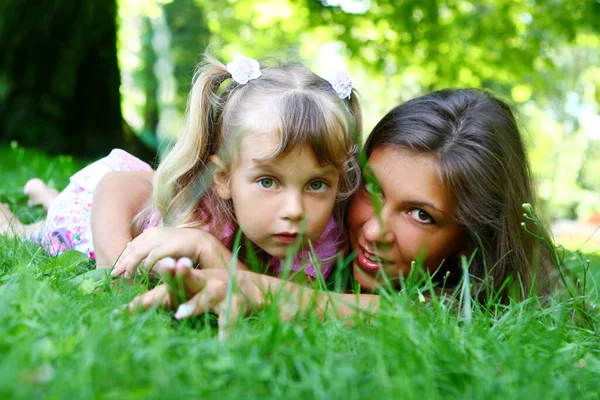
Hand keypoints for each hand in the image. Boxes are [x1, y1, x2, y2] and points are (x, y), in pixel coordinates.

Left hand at [111, 227, 212, 278]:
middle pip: (132, 249)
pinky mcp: (167, 246)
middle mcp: (153, 234)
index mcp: (151, 232)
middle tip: (114, 274)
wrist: (200, 242)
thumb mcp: (163, 244)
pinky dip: (145, 266)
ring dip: (130, 266)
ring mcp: (160, 239)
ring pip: (138, 253)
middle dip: (122, 263)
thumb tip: (133, 252)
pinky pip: (151, 258)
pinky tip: (143, 273)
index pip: (132, 245)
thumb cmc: (182, 246)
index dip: (123, 257)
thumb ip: (149, 247)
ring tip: (126, 276)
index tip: (117, 268)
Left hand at [128, 258, 260, 338]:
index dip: (146, 297)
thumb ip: (163, 296)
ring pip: (205, 297)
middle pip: (187, 278)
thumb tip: (130, 308)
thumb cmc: (213, 290)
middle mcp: (204, 283)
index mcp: (190, 281)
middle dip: (175, 273)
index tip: (125, 310)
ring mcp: (221, 292)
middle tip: (164, 265)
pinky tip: (221, 344)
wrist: (252, 287)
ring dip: (194, 304)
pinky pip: (229, 320)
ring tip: (180, 314)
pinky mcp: (236, 305)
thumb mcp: (190, 289)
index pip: (165, 287)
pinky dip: (226, 332)